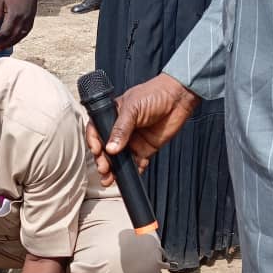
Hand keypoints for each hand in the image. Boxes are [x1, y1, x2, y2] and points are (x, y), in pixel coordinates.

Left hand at [0, 0, 38, 50]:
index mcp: (14, 14)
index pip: (5, 31)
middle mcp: (23, 19)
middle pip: (14, 36)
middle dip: (5, 43)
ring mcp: (29, 19)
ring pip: (21, 35)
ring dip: (13, 42)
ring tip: (6, 46)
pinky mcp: (32, 17)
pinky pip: (26, 31)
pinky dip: (20, 36)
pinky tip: (15, 38)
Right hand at [85, 73, 199, 185]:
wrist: (179, 97)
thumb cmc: (154, 94)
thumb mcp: (133, 108)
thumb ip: (120, 129)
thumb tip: (110, 149)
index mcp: (112, 116)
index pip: (96, 131)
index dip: (94, 142)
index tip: (97, 151)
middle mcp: (121, 130)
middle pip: (106, 149)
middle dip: (102, 160)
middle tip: (103, 168)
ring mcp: (133, 140)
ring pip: (119, 160)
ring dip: (114, 170)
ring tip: (109, 178)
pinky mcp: (145, 149)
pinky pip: (137, 164)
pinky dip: (133, 171)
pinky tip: (130, 174)